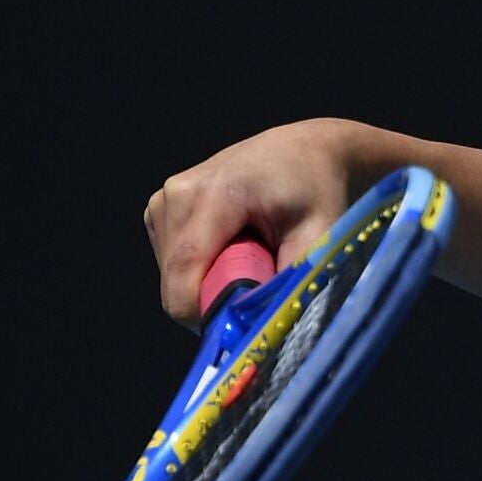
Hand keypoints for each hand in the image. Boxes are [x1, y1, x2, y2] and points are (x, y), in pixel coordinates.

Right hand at [143, 119, 357, 328]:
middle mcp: (180, 191)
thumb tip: (265, 329)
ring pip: (172, 275)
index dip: (205, 312)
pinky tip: (234, 242)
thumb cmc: (319, 191)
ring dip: (211, 279)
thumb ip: (290, 282)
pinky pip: (173, 261)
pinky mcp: (161, 208)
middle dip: (216, 294)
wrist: (306, 151)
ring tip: (252, 251)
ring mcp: (164, 198)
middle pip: (176, 280)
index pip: (186, 271)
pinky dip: (203, 265)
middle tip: (263, 273)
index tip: (241, 323)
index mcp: (217, 192)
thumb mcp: (320, 235)